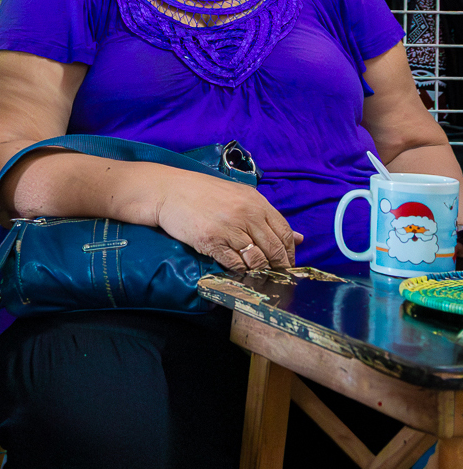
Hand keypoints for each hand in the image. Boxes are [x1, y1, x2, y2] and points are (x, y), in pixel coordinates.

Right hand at [154, 171, 301, 273]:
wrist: (169, 191)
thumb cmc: (204, 193)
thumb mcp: (240, 197)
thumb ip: (267, 216)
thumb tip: (300, 237)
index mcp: (256, 202)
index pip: (284, 232)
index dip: (289, 252)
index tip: (287, 263)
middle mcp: (246, 214)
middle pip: (274, 249)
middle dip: (279, 266)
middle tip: (277, 276)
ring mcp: (229, 228)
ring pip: (256, 259)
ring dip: (259, 271)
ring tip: (258, 276)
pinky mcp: (211, 241)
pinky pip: (234, 263)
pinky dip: (240, 271)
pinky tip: (239, 271)